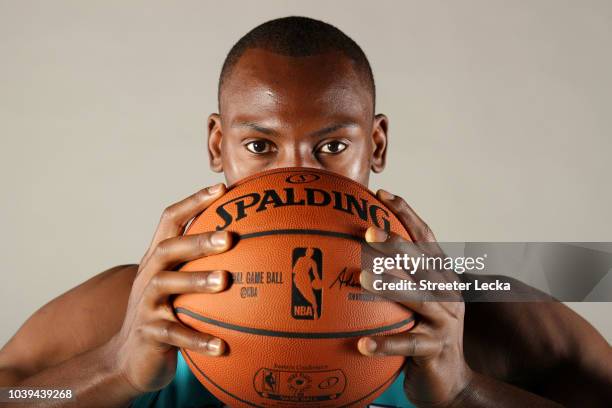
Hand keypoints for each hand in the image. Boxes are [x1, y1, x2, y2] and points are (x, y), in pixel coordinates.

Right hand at [106, 183, 233, 393]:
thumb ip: (204, 265)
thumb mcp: (180, 287)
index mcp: (158, 259)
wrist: (128, 361)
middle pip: (169, 248)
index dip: (194, 202)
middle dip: (198, 240)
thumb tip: (256, 248)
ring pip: (166, 285)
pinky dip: (198, 339)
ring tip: (225, 281)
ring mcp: (145, 304)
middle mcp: (149, 275)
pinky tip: (222, 345)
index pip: (171, 220)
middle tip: (229, 237)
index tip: (223, 189)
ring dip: (196, 281)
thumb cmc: (167, 316)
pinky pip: (174, 335)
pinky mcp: (148, 334)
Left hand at [358, 190, 472, 407]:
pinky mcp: (436, 350)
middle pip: (422, 263)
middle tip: (368, 231)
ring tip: (364, 276)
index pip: (426, 238)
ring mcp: (445, 322)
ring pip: (418, 298)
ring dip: (390, 286)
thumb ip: (395, 276)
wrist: (451, 382)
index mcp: (441, 277)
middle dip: (397, 244)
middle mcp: (448, 294)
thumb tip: (353, 250)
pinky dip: (385, 343)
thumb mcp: (414, 302)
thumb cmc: (423, 335)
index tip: (382, 194)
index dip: (406, 214)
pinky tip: (362, 344)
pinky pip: (408, 344)